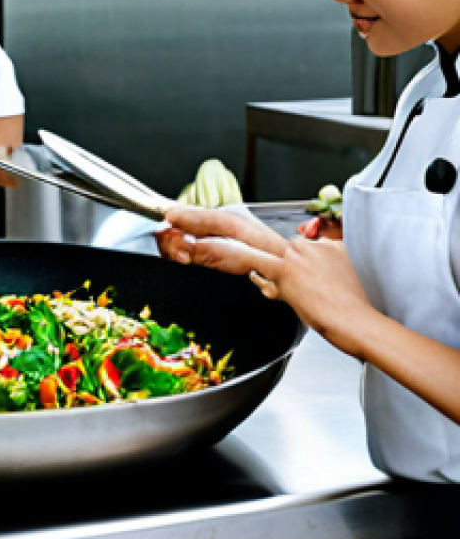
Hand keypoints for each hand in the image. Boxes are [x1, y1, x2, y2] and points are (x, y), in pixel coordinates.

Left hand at [164, 205, 373, 353]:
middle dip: (203, 217)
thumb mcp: (322, 288)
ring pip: (237, 236)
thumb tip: (266, 282)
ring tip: (173, 225)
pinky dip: (214, 253)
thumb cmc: (348, 312)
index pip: (254, 239)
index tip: (197, 233)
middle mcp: (297, 245)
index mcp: (305, 246)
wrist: (365, 325)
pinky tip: (191, 250)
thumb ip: (290, 279)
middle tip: (174, 213)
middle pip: (240, 224)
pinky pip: (244, 260)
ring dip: (200, 228)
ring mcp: (291, 257)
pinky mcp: (287, 273)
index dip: (222, 236)